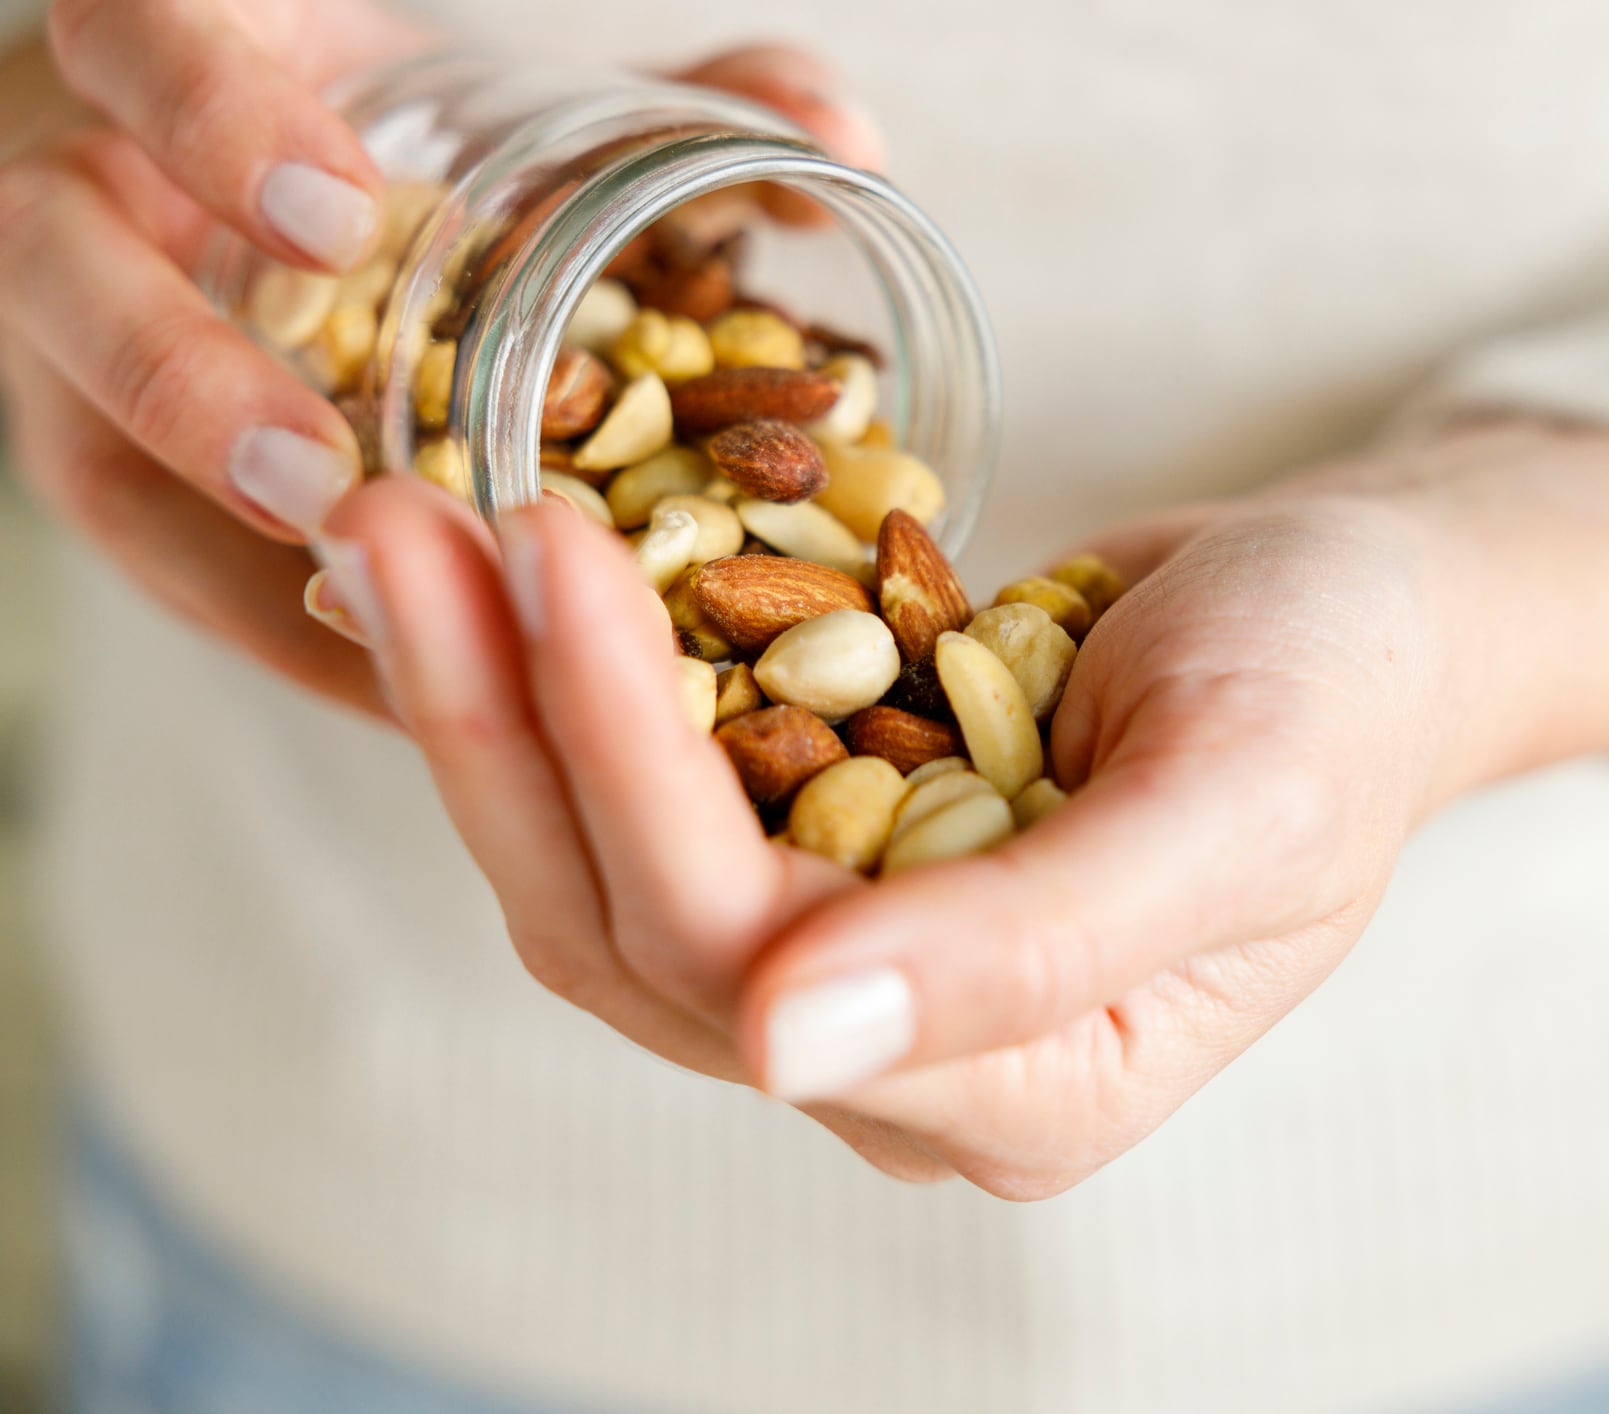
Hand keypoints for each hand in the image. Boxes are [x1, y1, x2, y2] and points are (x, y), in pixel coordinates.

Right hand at [0, 3, 880, 718]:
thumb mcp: (482, 102)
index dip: (220, 121)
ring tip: (377, 621)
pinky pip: (182, 578)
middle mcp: (86, 212)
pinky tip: (429, 701)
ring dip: (245, 563)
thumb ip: (661, 110)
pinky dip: (306, 639)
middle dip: (181, 377)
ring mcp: (68, 361)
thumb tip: (843, 143)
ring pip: (96, 458)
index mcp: (163, 67)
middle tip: (322, 476)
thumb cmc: (364, 136)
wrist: (199, 192)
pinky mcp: (113, 488)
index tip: (340, 212)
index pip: (144, 50)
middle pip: (65, 279)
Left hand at [316, 419, 1608, 1195]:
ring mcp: (851, 961)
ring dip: (493, 700)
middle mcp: (904, 1059)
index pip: (748, 961)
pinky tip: (488, 567)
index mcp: (1022, 1091)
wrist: (1362, 615)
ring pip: (598, 866)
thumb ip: (1037, 942)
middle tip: (399, 513)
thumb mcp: (1241, 803)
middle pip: (624, 927)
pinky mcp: (815, 858)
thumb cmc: (1343, 698)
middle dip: (503, 723)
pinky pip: (643, 793)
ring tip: (405, 520)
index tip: (550, 545)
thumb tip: (788, 1048)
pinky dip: (558, 682)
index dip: (622, 765)